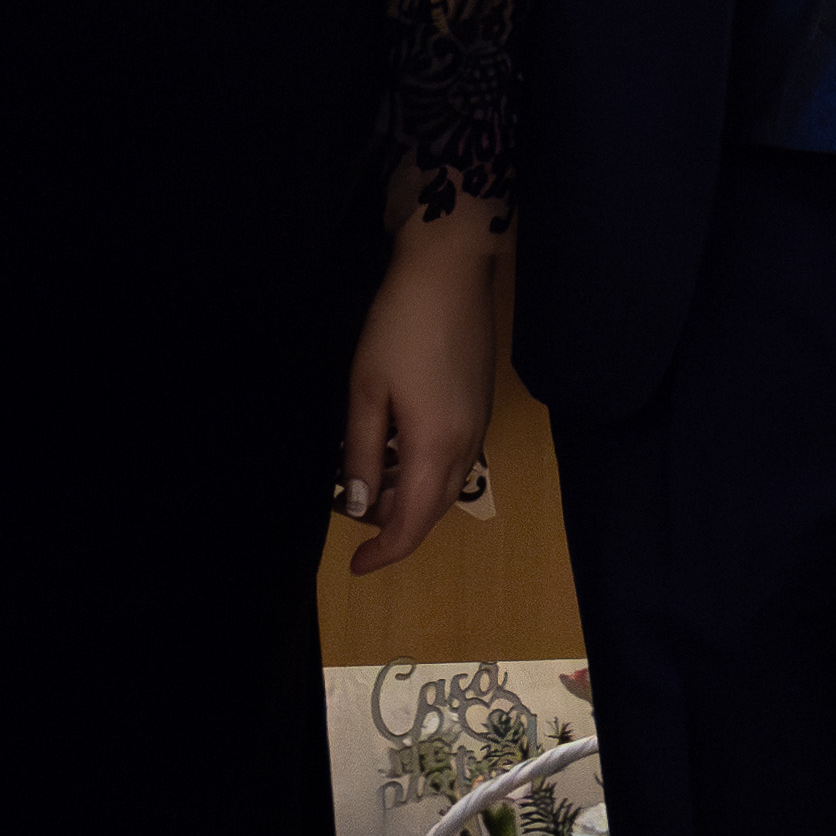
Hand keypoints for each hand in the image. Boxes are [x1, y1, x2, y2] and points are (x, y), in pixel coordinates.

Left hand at [338, 219, 499, 576]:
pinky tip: (400, 454)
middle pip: (435, 510)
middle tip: (356, 525)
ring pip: (447, 485)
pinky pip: (455, 459)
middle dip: (397, 528)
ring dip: (412, 500)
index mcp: (436, 447)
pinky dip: (427, 474)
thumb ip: (363, 454)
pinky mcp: (481, 404)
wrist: (449, 270)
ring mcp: (479, 424)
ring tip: (372, 489)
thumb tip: (361, 507)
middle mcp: (466, 444)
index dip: (384, 552)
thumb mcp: (366, 392)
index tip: (354, 565)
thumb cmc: (398, 327)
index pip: (413, 523)